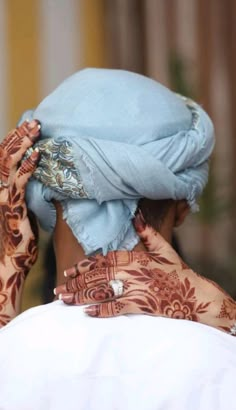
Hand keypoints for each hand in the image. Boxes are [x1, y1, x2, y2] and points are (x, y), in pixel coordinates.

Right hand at [0, 120, 39, 324]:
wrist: (9, 261)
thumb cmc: (18, 237)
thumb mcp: (21, 209)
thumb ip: (25, 192)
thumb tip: (39, 178)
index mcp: (1, 187)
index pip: (5, 158)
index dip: (15, 141)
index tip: (30, 128)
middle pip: (6, 155)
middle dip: (20, 136)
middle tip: (35, 122)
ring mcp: (3, 196)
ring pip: (10, 164)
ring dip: (23, 145)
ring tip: (36, 130)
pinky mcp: (12, 206)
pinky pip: (20, 183)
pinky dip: (28, 167)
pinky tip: (37, 155)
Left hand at [55, 214, 235, 334]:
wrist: (195, 294)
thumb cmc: (178, 272)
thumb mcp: (165, 250)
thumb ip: (149, 234)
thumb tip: (137, 217)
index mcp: (135, 258)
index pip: (105, 259)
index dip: (85, 264)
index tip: (71, 270)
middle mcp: (132, 271)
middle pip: (97, 276)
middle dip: (76, 282)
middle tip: (60, 289)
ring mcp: (135, 288)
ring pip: (102, 291)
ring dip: (81, 296)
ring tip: (64, 300)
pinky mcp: (139, 305)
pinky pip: (116, 307)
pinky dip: (101, 310)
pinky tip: (87, 313)